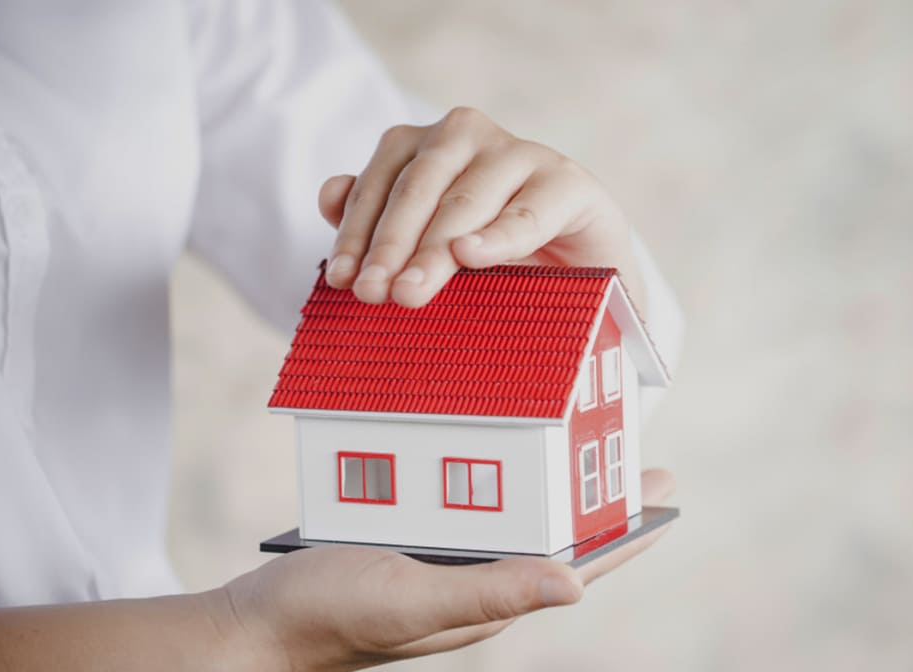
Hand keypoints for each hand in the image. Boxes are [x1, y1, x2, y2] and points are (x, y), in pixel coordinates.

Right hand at [224, 469, 675, 671]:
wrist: (256, 626)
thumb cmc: (328, 617)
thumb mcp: (412, 599)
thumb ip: (489, 593)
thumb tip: (576, 585)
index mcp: (490, 601)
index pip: (579, 565)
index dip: (628, 530)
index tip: (667, 489)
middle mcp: (478, 583)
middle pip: (557, 537)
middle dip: (602, 501)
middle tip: (638, 458)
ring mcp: (447, 565)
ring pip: (515, 519)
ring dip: (554, 485)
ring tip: (583, 447)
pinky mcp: (414, 545)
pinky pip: (468, 507)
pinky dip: (493, 476)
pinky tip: (492, 452)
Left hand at [317, 106, 641, 308]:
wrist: (583, 270)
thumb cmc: (498, 256)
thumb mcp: (433, 243)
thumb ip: (380, 221)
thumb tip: (329, 195)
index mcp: (429, 144)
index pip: (382, 180)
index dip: (357, 231)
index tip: (341, 279)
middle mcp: (470, 135)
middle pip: (418, 188)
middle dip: (390, 245)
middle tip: (372, 294)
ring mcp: (522, 154)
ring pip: (465, 201)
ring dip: (433, 249)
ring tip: (410, 292)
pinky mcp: (568, 183)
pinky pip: (526, 213)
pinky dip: (497, 236)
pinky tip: (471, 254)